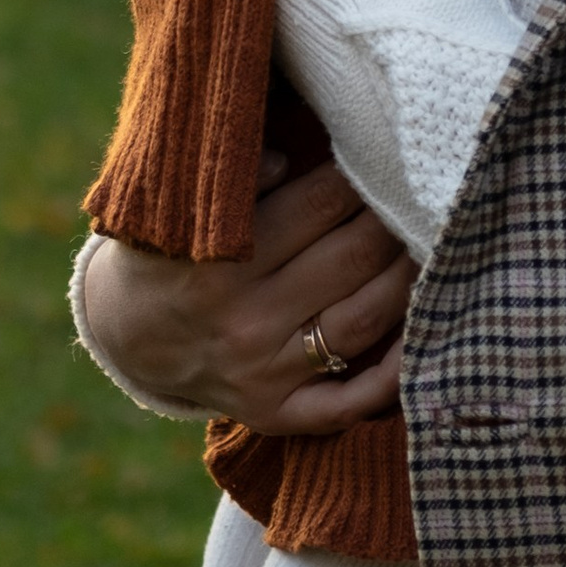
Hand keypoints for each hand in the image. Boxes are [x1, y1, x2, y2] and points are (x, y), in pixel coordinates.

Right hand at [80, 161, 414, 436]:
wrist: (128, 333)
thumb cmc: (171, 249)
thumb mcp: (183, 205)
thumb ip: (238, 175)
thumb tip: (292, 155)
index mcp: (222, 260)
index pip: (320, 205)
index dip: (363, 174)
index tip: (389, 152)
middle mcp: (244, 320)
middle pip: (351, 259)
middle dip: (396, 220)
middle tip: (428, 191)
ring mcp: (261, 373)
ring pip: (361, 322)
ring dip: (408, 280)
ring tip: (437, 244)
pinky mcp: (272, 414)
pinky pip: (343, 404)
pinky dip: (390, 379)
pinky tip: (423, 339)